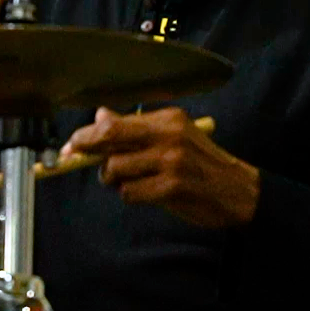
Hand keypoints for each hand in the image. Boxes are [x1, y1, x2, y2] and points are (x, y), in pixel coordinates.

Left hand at [61, 107, 258, 228]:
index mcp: (168, 118)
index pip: (115, 122)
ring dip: (115, 180)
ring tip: (132, 181)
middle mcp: (169, 135)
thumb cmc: (201, 165)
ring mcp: (170, 161)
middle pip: (109, 138)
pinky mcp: (171, 187)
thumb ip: (136, 128)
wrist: (238, 192)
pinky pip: (130, 193)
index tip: (70, 145)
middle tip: (76, 158)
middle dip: (87, 151)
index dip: (86, 134)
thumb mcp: (173, 137)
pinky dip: (131, 196)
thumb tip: (100, 114)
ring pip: (115, 170)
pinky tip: (147, 193)